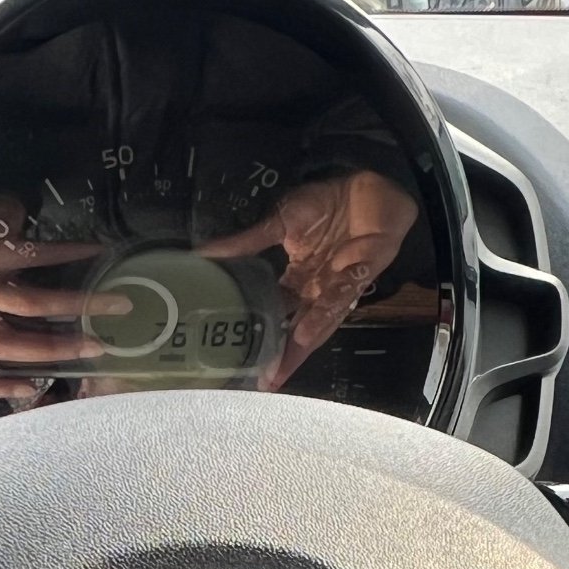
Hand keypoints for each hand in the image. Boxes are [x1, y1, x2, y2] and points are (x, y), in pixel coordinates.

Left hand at [0, 195, 129, 401]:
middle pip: (2, 344)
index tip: (30, 389)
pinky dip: (68, 255)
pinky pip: (32, 256)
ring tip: (111, 303)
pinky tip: (94, 252)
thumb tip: (56, 351)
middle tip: (96, 347)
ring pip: (25, 304)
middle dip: (54, 349)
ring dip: (75, 304)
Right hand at [200, 170, 418, 388]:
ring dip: (300, 346)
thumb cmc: (326, 203)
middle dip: (282, 356)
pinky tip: (305, 332)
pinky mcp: (360, 273)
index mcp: (296, 279)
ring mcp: (338, 284)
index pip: (275, 314)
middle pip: (297, 328)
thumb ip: (245, 242)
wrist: (367, 185)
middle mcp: (316, 289)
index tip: (241, 361)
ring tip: (279, 368)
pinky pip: (339, 296)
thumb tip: (201, 253)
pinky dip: (322, 313)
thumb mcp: (278, 222)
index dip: (262, 337)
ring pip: (317, 321)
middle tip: (262, 383)